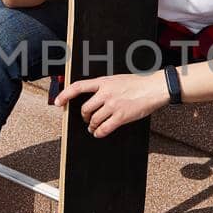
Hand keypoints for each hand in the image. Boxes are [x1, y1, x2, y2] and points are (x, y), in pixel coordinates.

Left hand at [53, 72, 168, 137]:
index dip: (65, 94)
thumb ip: (105, 87)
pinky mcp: (121, 116)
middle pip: (85, 108)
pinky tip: (100, 133)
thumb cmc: (139, 83)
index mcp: (104, 81)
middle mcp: (106, 93)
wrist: (154, 87)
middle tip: (86, 120)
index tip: (58, 102)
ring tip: (93, 128)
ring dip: (91, 127)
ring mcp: (113, 105)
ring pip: (93, 120)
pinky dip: (99, 133)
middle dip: (84, 117)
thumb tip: (95, 97)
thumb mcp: (117, 79)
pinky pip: (104, 128)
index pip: (78, 86)